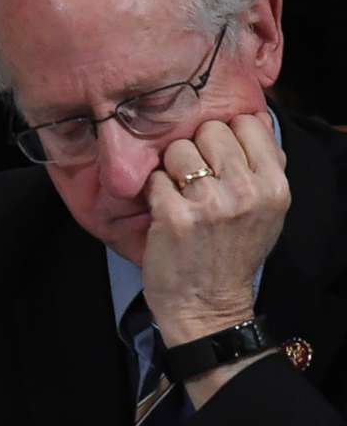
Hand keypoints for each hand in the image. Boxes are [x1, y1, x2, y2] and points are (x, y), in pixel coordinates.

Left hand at [142, 114, 288, 344]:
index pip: (247, 124)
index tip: (217, 156)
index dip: (226, 135)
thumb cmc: (234, 255)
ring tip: (178, 193)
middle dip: (196, 148)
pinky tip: (162, 209)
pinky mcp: (173, 216)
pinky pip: (154, 178)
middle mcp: (245, 191)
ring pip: (179, 150)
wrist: (208, 305)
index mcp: (274, 186)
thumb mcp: (267, 211)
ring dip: (171, 168)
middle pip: (210, 131)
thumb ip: (264, 167)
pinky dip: (152, 190)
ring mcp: (209, 203)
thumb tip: (250, 120)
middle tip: (193, 176)